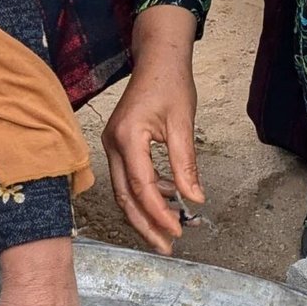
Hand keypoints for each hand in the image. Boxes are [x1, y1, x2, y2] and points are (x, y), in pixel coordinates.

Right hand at [102, 4, 203, 251]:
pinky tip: (167, 200)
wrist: (157, 59)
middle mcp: (112, 144)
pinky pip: (128, 178)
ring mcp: (112, 145)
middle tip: (167, 246)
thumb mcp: (184, 124)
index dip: (159, 214)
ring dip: (145, 213)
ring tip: (169, 231)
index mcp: (127, 138)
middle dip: (146, 225)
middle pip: (125, 197)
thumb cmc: (171, 84)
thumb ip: (186, 164)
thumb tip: (194, 199)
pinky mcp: (118, 145)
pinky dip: (146, 194)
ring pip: (124, 191)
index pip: (142, 187)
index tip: (177, 232)